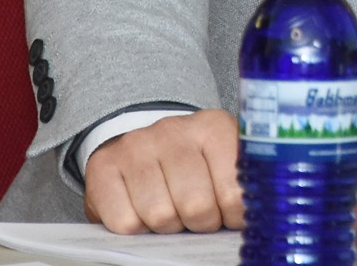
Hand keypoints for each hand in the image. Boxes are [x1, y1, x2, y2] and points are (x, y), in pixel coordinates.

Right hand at [84, 108, 242, 233]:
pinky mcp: (103, 166)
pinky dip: (136, 229)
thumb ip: (240, 185)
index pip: (234, 193)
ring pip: (160, 216)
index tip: (229, 216)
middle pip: (196, 207)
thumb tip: (252, 221)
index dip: (233, 217)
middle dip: (199, 222)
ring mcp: (136, 145)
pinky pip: (125, 222)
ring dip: (167, 226)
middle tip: (198, 216)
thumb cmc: (191, 165)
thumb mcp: (223, 164)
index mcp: (213, 127)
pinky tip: (142, 212)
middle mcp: (173, 130)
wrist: (143, 146)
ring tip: (171, 212)